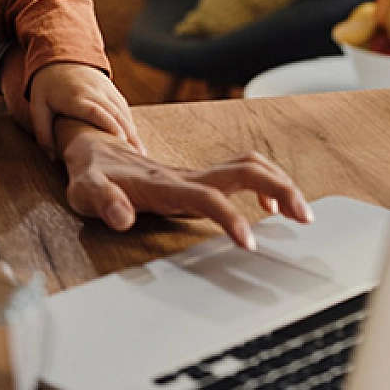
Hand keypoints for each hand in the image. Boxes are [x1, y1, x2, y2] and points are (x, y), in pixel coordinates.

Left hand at [27, 63, 144, 155]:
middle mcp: (94, 92)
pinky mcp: (112, 91)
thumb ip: (43, 132)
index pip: (94, 110)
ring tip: (140, 154)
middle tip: (136, 157)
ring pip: (122, 112)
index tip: (120, 140)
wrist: (59, 59)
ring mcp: (105, 89)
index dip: (108, 124)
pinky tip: (136, 141)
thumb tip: (52, 158)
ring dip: (133, 132)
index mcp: (75, 97)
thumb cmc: (47, 86)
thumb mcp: (38, 106)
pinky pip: (123, 108)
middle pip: (114, 113)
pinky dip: (131, 124)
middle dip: (127, 134)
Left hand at [56, 122, 312, 250]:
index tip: (249, 243)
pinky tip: (271, 207)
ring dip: (280, 184)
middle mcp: (185, 175)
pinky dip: (266, 185)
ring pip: (248, 167)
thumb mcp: (86, 190)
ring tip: (302, 213)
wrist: (91, 146)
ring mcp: (194, 174)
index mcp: (163, 184)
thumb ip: (103, 202)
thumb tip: (120, 218)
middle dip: (278, 189)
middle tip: (303, 217)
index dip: (229, 217)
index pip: (206, 197)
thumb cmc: (90, 173)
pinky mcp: (197, 178)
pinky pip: (241, 172)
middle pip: (244, 171)